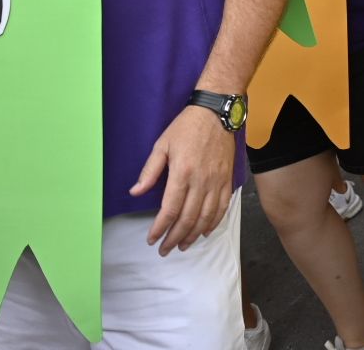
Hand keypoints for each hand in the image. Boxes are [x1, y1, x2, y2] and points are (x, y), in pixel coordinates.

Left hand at [129, 106, 235, 254]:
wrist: (217, 113)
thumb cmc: (186, 127)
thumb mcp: (162, 145)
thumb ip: (149, 171)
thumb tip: (135, 192)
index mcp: (182, 172)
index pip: (170, 209)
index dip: (160, 228)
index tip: (152, 239)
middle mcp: (201, 181)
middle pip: (188, 218)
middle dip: (175, 237)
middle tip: (165, 249)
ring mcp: (217, 182)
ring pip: (206, 217)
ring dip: (193, 235)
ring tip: (183, 245)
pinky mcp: (227, 180)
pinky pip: (222, 208)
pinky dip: (214, 223)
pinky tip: (205, 231)